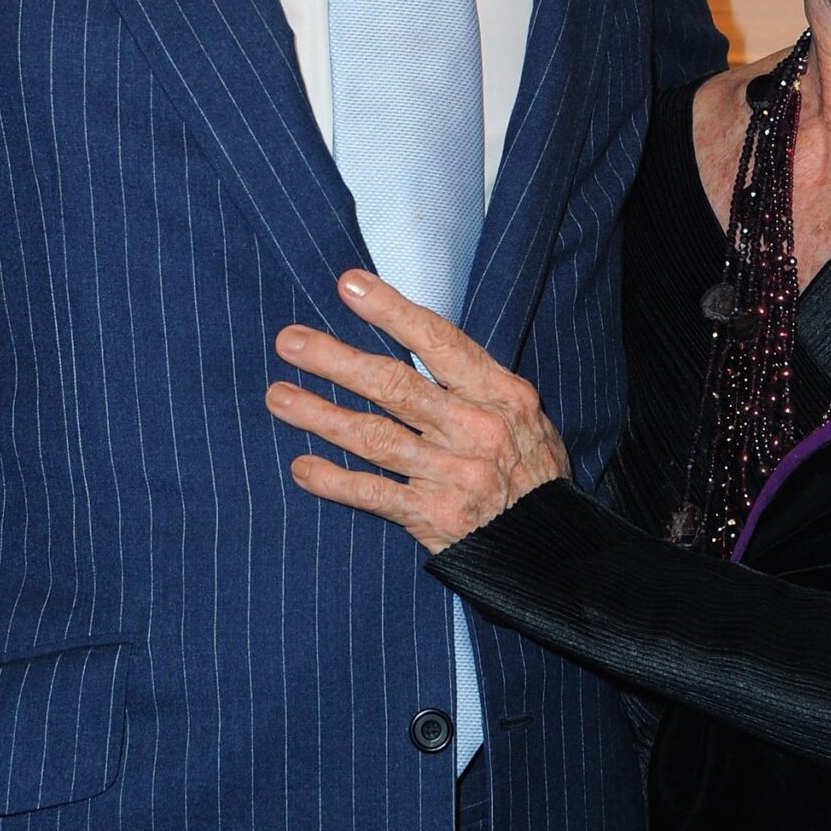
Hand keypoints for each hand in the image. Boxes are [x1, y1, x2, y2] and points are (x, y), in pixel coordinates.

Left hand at [267, 270, 569, 552]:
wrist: (553, 545)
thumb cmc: (533, 470)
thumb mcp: (524, 414)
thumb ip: (474, 382)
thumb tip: (413, 340)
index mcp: (501, 394)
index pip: (438, 341)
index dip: (390, 311)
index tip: (348, 285)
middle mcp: (475, 429)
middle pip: (393, 385)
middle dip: (335, 360)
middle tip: (289, 342)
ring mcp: (452, 474)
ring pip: (373, 437)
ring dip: (319, 414)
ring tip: (278, 397)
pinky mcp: (433, 516)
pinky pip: (373, 494)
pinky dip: (334, 481)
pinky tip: (301, 466)